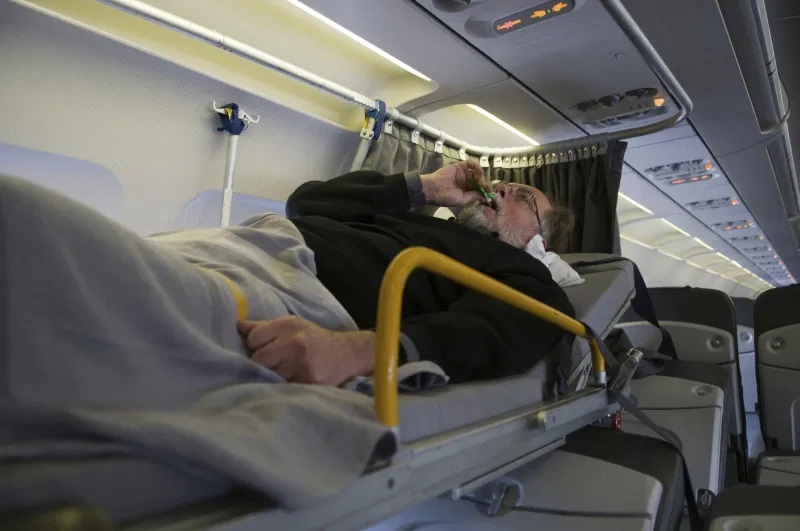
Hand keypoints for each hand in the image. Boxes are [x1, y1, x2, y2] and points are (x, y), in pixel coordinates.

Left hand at [237, 317, 374, 385]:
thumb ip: (264, 327)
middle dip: (263, 364)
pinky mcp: (308, 381)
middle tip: (274, 365)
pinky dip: (283, 387)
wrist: (348, 354)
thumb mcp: (292, 326)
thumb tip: (237, 325)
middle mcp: (295, 342)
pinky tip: (291, 382)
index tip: (265, 349)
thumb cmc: (314, 339)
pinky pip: (282, 388)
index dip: (256, 346)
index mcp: (289, 325)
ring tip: (283, 374)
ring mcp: (301, 364)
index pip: (253, 338)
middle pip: (258, 359)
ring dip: (272, 377)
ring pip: (269, 376)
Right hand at [419, 160, 491, 206]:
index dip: (485, 190)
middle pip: (478, 180)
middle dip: (483, 183)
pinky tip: (478, 171)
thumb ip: (473, 197)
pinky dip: (476, 166)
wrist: (434, 189)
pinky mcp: (459, 166)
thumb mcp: (462, 200)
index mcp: (465, 191)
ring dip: (480, 176)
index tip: (490, 192)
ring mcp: (463, 173)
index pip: (478, 189)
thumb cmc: (446, 197)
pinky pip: (470, 164)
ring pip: (476, 172)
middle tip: (485, 186)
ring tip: (480, 181)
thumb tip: (484, 195)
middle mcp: (465, 182)